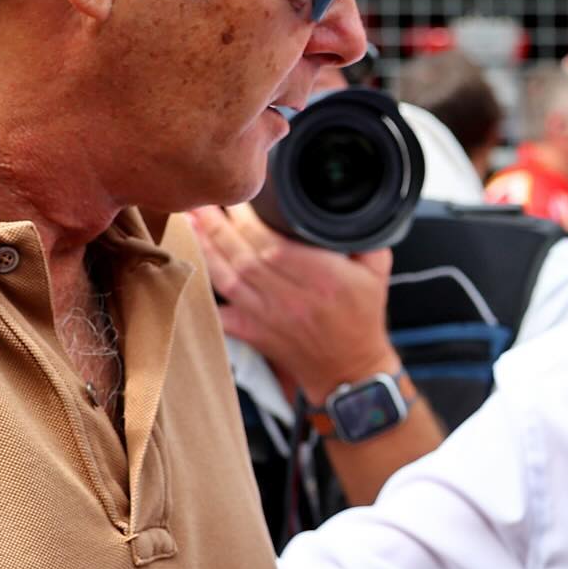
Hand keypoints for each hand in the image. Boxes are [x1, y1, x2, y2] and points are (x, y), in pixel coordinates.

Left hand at [188, 203, 394, 402]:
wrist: (349, 370)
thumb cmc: (362, 319)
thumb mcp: (377, 272)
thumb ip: (365, 238)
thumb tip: (351, 207)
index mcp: (323, 280)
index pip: (275, 246)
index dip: (251, 221)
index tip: (242, 198)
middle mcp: (291, 298)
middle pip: (245, 257)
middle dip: (220, 226)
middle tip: (206, 198)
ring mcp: (267, 317)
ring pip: (227, 278)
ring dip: (206, 247)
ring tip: (191, 219)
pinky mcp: (253, 331)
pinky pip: (220, 310)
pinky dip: (203, 289)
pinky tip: (192, 264)